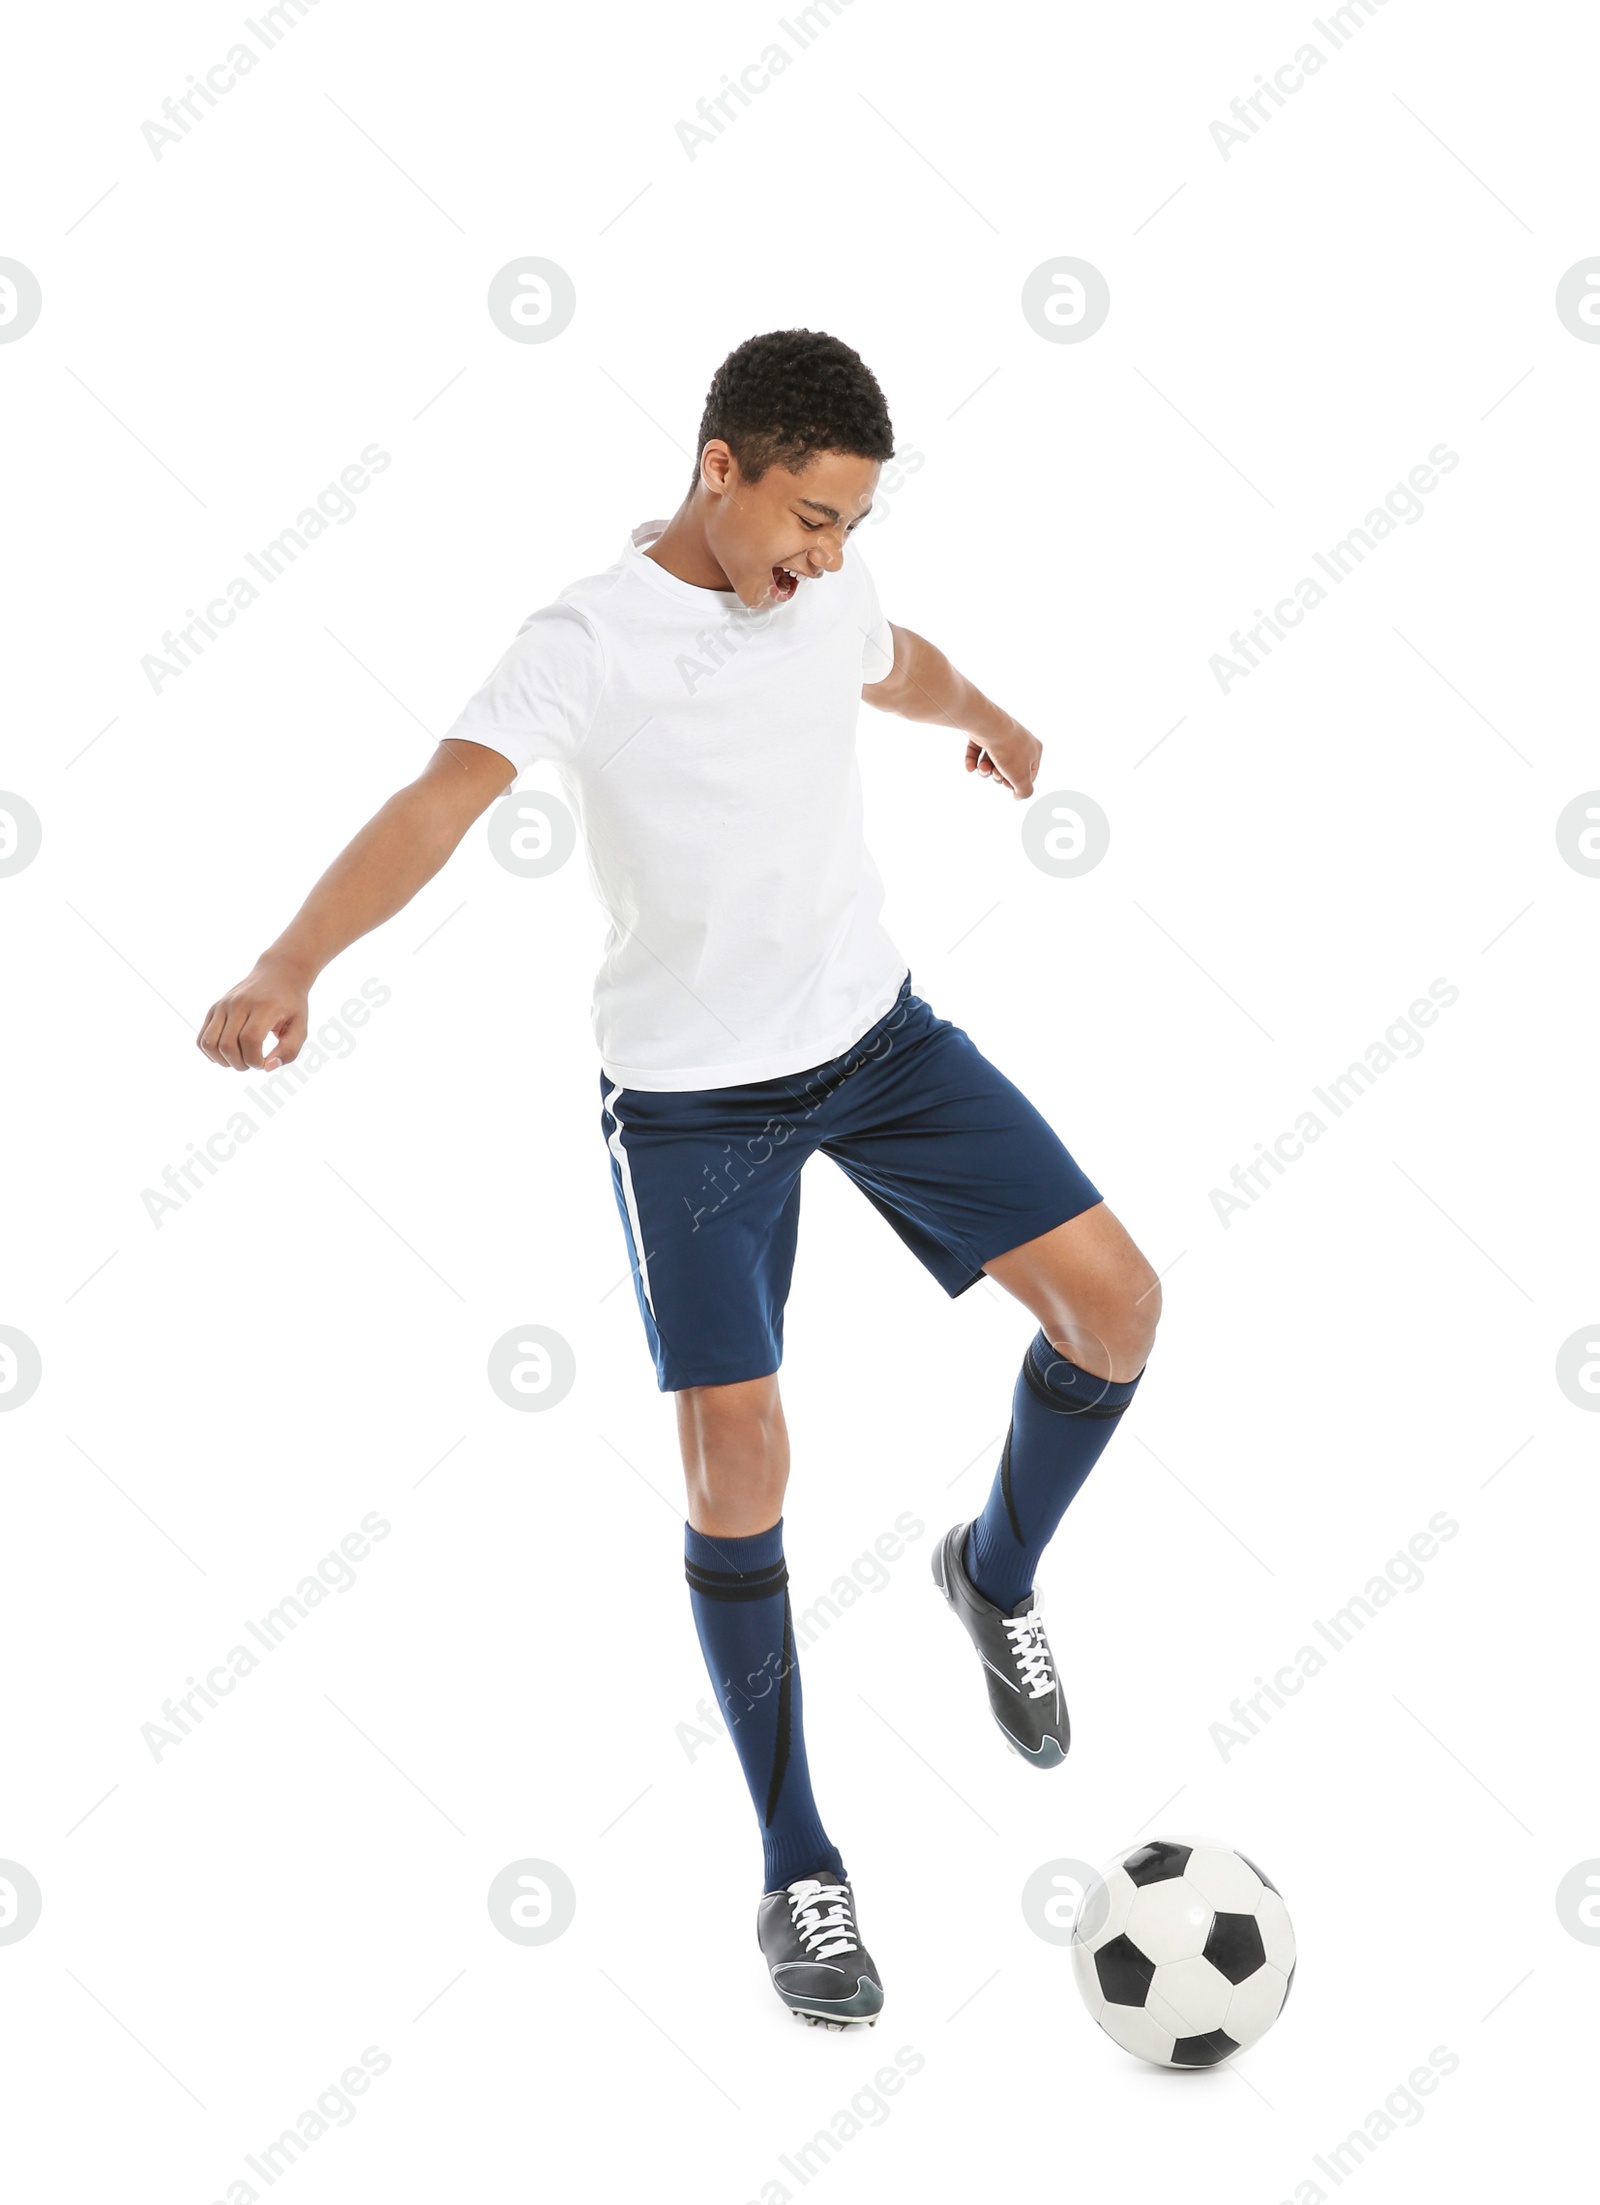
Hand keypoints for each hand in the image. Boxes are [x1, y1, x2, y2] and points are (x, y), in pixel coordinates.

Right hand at [197, 952, 311, 1070]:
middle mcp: (239, 1004)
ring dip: (222, 1061)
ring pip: (209, 1043)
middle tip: (253, 1062)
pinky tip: (226, 1054)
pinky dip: (210, 1053)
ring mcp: (223, 1005)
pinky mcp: (214, 1009)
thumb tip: (266, 1068)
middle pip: (227, 1045)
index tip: (264, 1062)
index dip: (255, 1060)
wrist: (278, 974)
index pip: (250, 1040)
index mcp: (263, 1007)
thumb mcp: (300, 1027)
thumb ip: (289, 1051)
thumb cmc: (290, 1005)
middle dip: (240, 1064)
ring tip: (238, 1060)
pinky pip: (201, 1038)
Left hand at [964, 716, 1040, 798]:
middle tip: (995, 774)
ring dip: (985, 770)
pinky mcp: (984, 733)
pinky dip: (973, 760)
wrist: (989, 726)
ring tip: (982, 769)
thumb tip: (1018, 796)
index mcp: (1034, 749)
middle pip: (1008, 768)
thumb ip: (1024, 792)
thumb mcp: (1021, 778)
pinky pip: (978, 751)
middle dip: (998, 776)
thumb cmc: (1009, 751)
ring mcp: (1001, 735)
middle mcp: (1019, 741)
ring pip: (992, 761)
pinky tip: (970, 767)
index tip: (1008, 785)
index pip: (1030, 773)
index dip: (1017, 783)